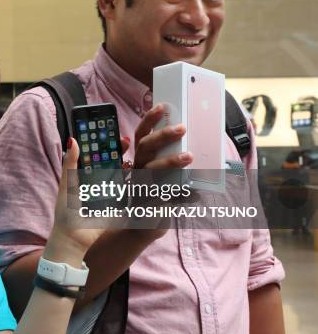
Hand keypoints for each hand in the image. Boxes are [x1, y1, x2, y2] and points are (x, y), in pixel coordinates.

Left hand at [44, 137, 130, 265]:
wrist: (74, 237)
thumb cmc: (66, 212)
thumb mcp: (67, 184)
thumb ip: (71, 163)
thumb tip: (72, 139)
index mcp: (85, 177)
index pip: (97, 156)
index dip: (104, 145)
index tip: (108, 133)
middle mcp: (99, 183)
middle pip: (111, 163)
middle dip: (118, 152)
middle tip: (124, 141)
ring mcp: (110, 194)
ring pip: (121, 175)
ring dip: (127, 165)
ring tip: (130, 155)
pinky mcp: (118, 206)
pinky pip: (127, 191)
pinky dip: (133, 182)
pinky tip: (137, 173)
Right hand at [127, 103, 192, 235]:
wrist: (142, 227)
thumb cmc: (156, 195)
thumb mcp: (162, 175)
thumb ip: (171, 160)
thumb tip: (195, 146)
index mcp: (141, 159)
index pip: (141, 135)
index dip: (149, 120)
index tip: (161, 106)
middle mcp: (138, 170)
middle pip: (145, 148)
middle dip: (162, 136)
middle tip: (182, 128)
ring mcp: (141, 186)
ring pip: (152, 170)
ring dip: (170, 162)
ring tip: (189, 156)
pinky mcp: (148, 204)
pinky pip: (164, 196)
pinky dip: (182, 195)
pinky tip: (196, 194)